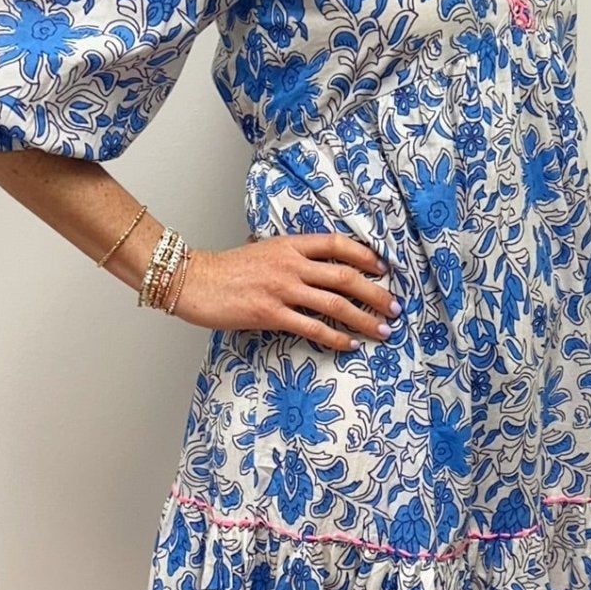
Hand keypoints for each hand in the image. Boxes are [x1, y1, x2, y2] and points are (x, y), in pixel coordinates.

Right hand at [177, 233, 399, 350]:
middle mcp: (290, 264)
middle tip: (396, 307)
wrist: (194, 281)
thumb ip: (290, 255)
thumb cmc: (226, 269)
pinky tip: (351, 345)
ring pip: (335, 304)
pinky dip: (336, 338)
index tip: (384, 268)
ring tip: (383, 330)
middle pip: (345, 276)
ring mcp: (282, 289)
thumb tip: (314, 262)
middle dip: (376, 293)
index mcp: (290, 245)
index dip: (365, 255)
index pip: (337, 244)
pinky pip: (312, 327)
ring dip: (364, 319)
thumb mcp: (263, 250)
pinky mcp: (271, 314)